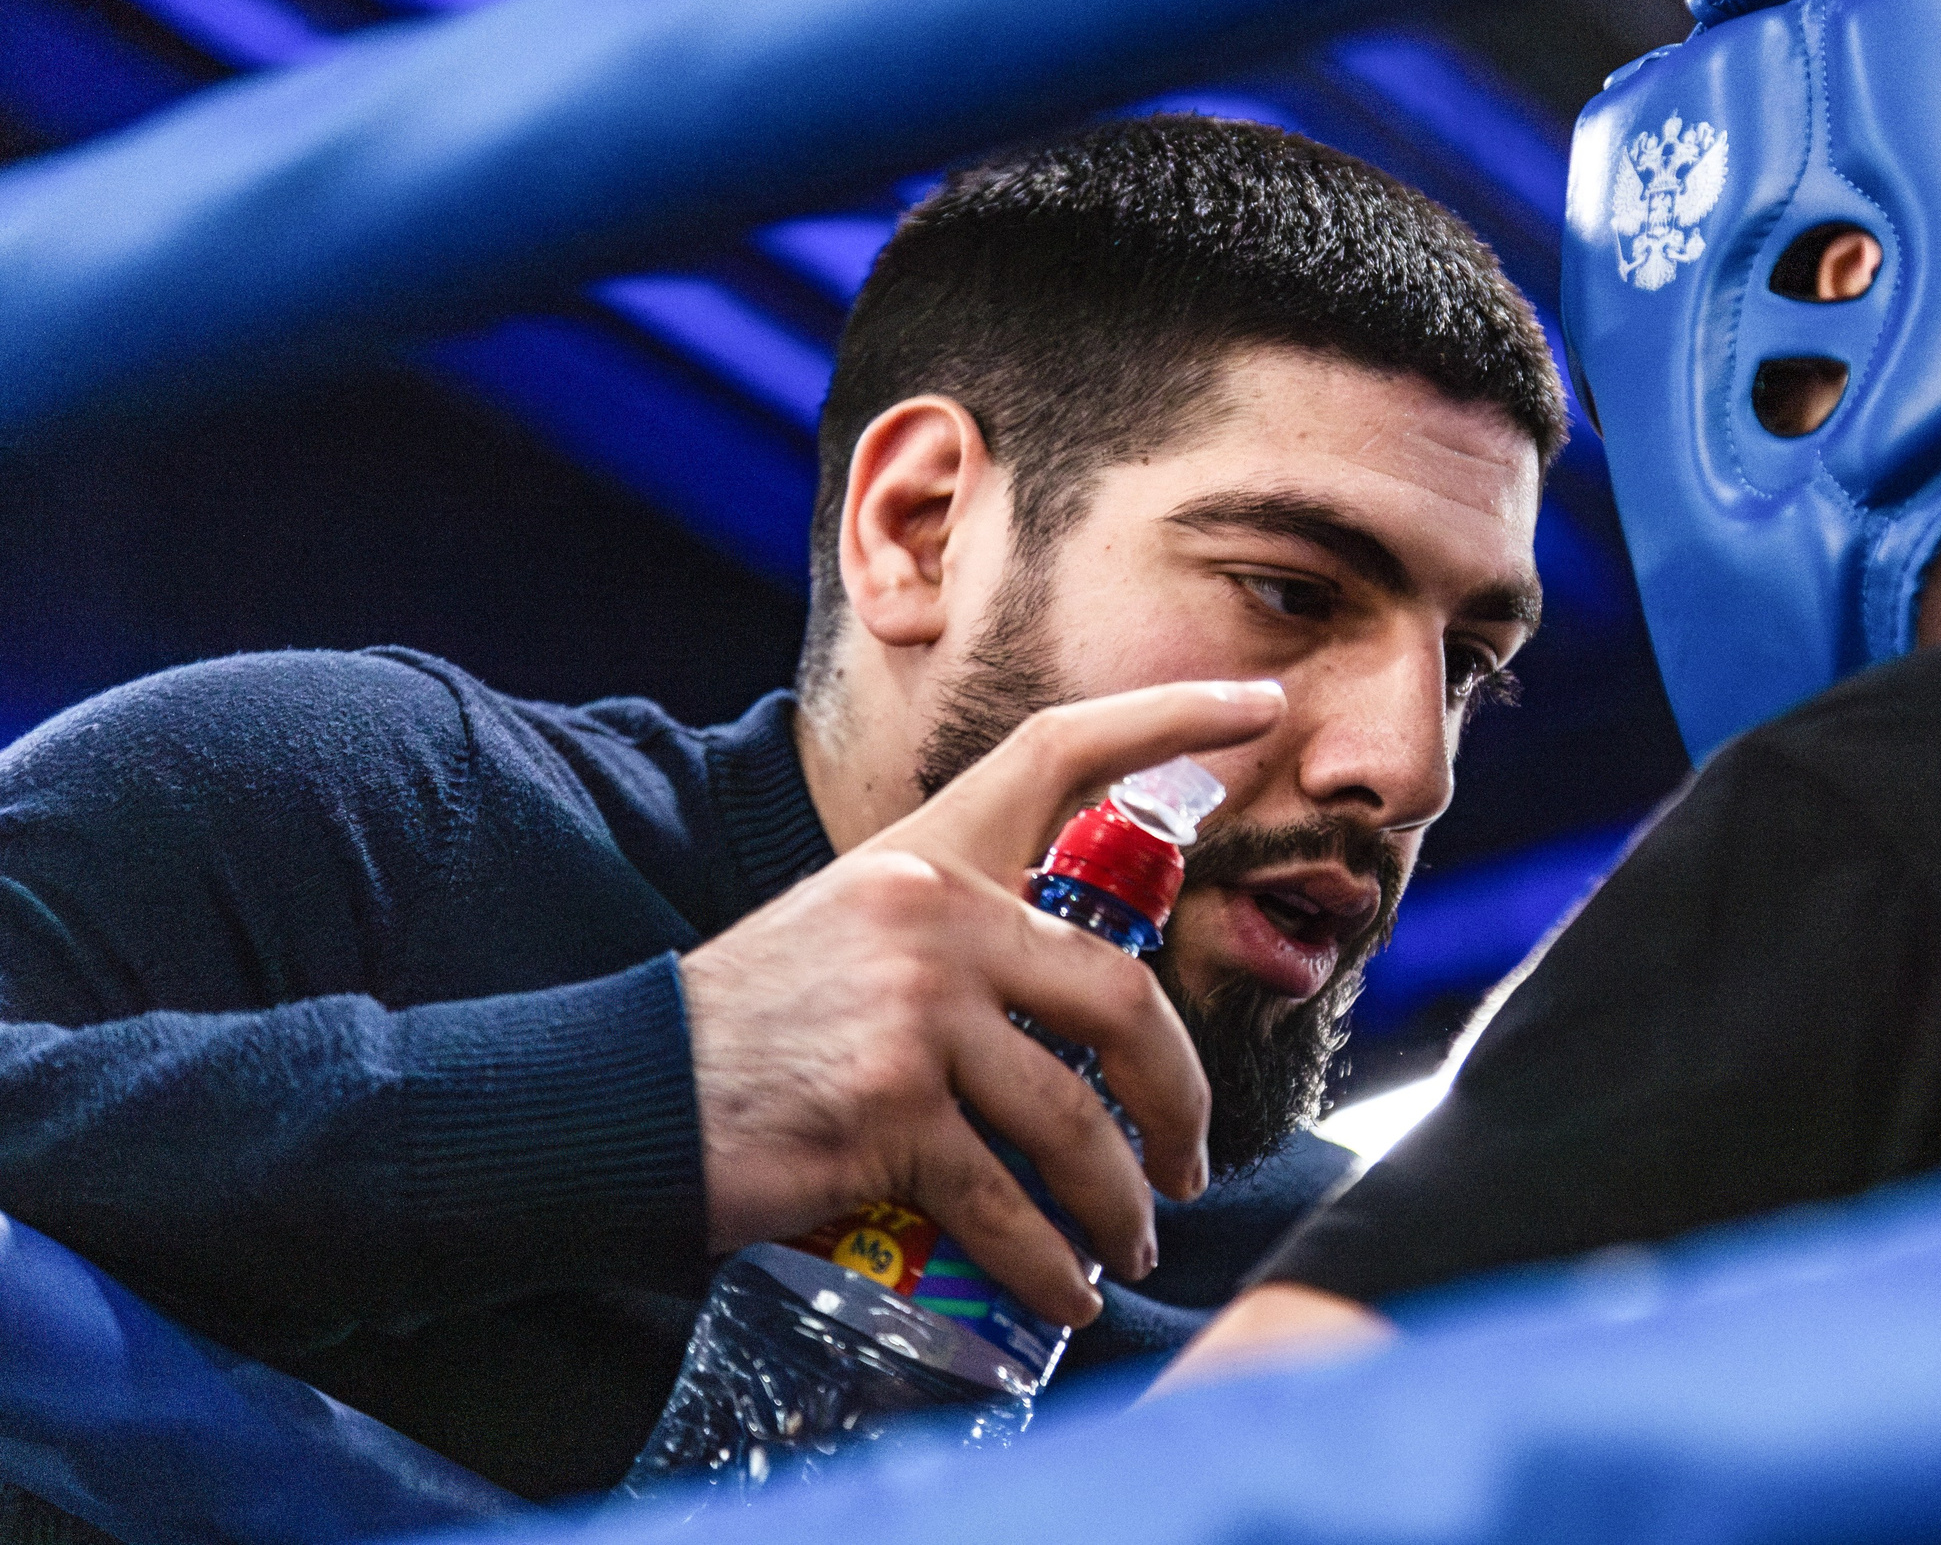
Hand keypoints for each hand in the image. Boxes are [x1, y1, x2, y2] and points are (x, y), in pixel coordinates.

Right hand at [681, 679, 1283, 1328]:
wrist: (617, 1097)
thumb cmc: (749, 1028)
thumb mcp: (854, 934)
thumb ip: (961, 944)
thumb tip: (1075, 1015)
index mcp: (927, 853)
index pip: (1060, 754)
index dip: (1171, 719)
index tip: (1261, 707)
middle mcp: (931, 913)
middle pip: (1121, 994)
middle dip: (1180, 1094)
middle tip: (1191, 1159)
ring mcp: (913, 1011)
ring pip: (1076, 1120)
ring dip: (1120, 1202)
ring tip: (1131, 1245)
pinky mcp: (888, 1112)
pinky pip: (1008, 1205)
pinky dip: (1050, 1267)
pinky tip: (1067, 1296)